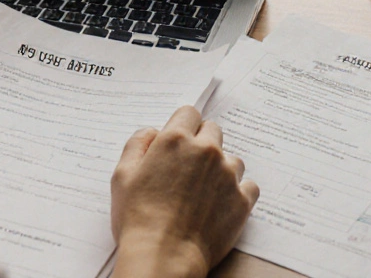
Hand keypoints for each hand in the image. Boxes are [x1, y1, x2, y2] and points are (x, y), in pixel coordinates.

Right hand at [110, 106, 259, 277]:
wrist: (164, 256)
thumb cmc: (138, 218)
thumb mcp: (122, 175)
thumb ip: (137, 144)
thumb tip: (153, 133)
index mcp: (175, 140)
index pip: (189, 113)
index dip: (182, 125)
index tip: (179, 140)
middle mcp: (206, 151)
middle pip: (212, 130)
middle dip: (201, 143)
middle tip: (188, 168)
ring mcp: (228, 174)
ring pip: (232, 158)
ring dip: (220, 168)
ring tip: (202, 192)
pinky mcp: (243, 199)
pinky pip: (248, 185)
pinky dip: (237, 191)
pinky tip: (220, 204)